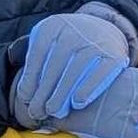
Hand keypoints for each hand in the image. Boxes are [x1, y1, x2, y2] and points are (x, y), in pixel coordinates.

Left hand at [12, 12, 133, 126]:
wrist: (102, 30)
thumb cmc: (67, 46)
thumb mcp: (48, 44)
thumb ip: (35, 63)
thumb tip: (24, 95)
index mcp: (54, 25)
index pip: (38, 54)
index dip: (30, 79)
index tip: (26, 99)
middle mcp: (75, 29)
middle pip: (55, 64)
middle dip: (43, 91)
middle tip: (36, 111)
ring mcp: (96, 40)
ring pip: (76, 69)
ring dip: (61, 93)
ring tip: (52, 111)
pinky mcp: (113, 54)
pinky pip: (100, 73)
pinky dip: (88, 88)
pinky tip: (77, 103)